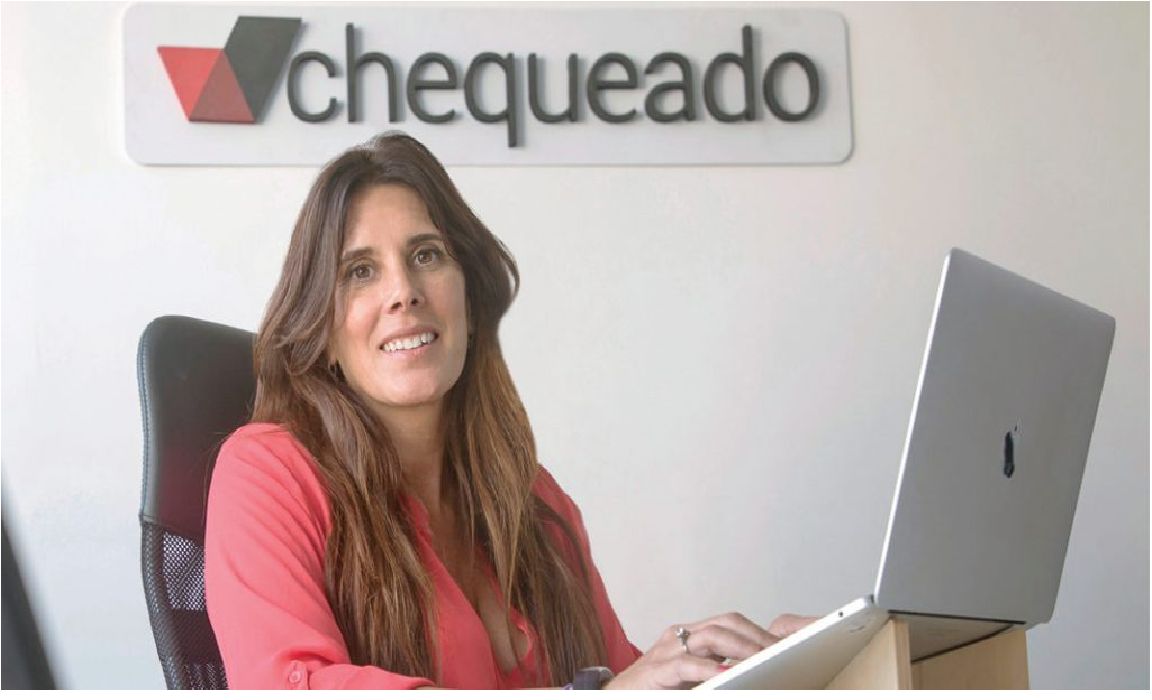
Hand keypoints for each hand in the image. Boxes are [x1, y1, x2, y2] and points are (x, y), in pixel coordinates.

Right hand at [604, 611, 816, 689]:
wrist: (617, 698)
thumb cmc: (655, 690)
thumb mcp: (693, 679)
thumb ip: (717, 671)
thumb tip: (755, 673)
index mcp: (690, 636)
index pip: (730, 623)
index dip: (757, 632)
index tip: (782, 647)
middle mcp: (679, 637)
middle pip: (725, 623)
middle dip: (755, 637)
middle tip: (779, 653)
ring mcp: (665, 651)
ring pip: (709, 637)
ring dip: (740, 649)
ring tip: (762, 661)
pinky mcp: (654, 671)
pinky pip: (685, 665)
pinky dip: (708, 669)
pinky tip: (726, 675)